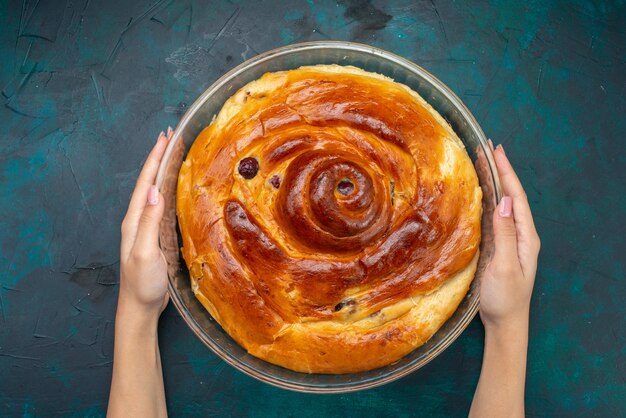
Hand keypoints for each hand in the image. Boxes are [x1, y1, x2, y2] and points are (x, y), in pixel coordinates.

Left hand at [119, 128, 172, 318]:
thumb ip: (149, 222)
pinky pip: (163, 206)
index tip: (165, 137)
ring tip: (175, 154)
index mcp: (134, 220)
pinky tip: (177, 187)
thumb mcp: (146, 252)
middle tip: (171, 137)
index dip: (155, 158)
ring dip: (164, 171)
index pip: (145, 182)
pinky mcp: (156, 236)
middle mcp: (138, 219)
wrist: (139, 306)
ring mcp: (147, 228)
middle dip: (159, 158)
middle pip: (149, 182)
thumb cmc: (141, 283)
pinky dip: (170, 189)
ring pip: (156, 191)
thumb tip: (154, 190)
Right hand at [480, 141, 540, 331]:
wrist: (504, 324)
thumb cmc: (505, 298)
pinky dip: (485, 199)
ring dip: (492, 182)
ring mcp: (509, 240)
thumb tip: (505, 202)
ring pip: (501, 204)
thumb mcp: (505, 267)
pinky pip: (492, 216)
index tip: (496, 150)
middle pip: (510, 196)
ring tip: (480, 163)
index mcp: (526, 237)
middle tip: (485, 147)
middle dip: (500, 171)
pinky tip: (477, 192)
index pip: (517, 197)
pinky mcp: (497, 246)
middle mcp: (520, 234)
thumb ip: (505, 235)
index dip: (507, 172)